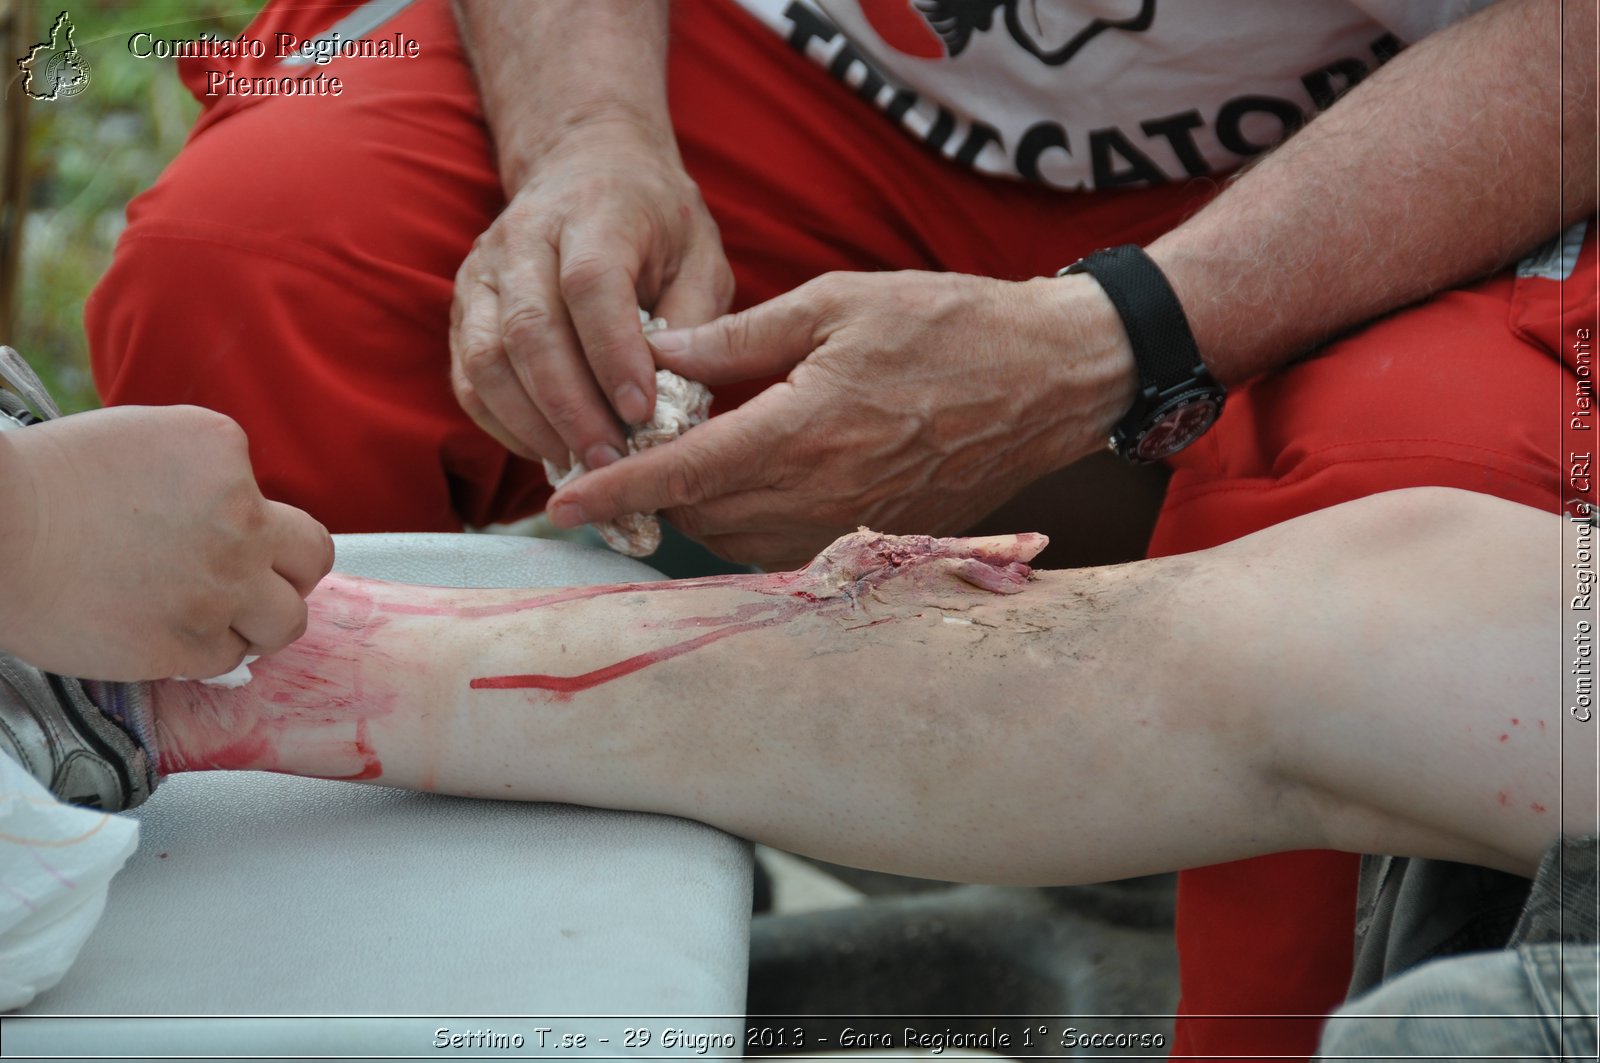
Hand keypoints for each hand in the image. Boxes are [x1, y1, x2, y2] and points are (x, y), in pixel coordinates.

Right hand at [0, 406, 334, 680]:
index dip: (252, 524)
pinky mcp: (191, 643)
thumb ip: (202, 473)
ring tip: (218, 616)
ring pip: (286, 622)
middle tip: (253, 583)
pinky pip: (227, 659)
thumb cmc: (42, 483)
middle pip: (311, 560)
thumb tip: (231, 507)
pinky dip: (204, 652)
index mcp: (223, 453)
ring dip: (258, 622)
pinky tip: (167, 634)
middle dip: (286, 574)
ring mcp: (222, 585)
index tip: (220, 536)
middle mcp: (240, 518)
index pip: (271, 497)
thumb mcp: (142, 439)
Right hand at [449, 121, 733, 470]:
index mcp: (594, 214)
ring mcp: (482, 273)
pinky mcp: (464, 308)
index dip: (613, 354)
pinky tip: (548, 450)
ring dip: (534, 424)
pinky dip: (503, 424)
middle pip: (531, 330)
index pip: (591, 286)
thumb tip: (676, 401)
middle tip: (612, 460)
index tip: (642, 411)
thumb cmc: (656, 223)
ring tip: (582, 465)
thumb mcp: (701, 256)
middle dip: (572, 407)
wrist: (587, 168)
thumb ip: (696, 321)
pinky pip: (469, 378)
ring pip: (488, 359)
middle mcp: (524, 239)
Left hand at [547, 271, 1136, 567]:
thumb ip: (739, 335)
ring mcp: (852, 524)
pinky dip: (748, 524)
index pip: (683, 473)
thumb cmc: (949, 325)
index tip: (559, 503)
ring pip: (737, 542)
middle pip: (700, 516)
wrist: (1051, 379)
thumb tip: (658, 354)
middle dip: (654, 491)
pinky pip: (785, 549)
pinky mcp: (878, 538)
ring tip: (696, 456)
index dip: (615, 488)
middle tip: (635, 446)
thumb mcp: (837, 302)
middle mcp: (822, 493)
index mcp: (803, 429)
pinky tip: (753, 478)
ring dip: (700, 509)